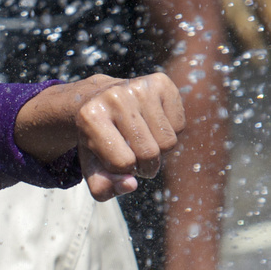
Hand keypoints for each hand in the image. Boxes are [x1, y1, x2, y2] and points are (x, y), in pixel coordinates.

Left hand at [13, 73, 184, 200]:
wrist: (96, 100)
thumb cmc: (95, 138)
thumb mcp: (91, 166)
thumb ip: (103, 187)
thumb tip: (130, 185)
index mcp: (90, 117)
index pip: (123, 163)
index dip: (123, 170)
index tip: (115, 161)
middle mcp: (114, 97)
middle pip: (150, 153)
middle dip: (145, 165)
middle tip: (134, 156)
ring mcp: (139, 87)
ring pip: (168, 142)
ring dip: (159, 151)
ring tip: (142, 141)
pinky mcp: (160, 82)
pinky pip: (180, 125)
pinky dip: (170, 133)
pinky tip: (151, 125)